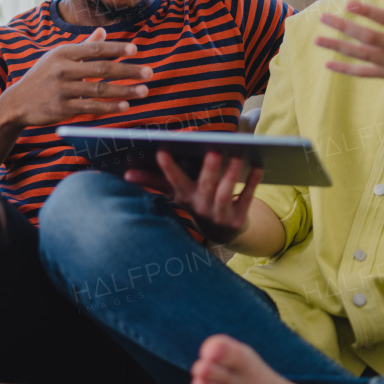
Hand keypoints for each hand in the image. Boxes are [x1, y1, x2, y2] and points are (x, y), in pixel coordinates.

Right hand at [0, 28, 152, 127]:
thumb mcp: (57, 57)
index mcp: (63, 53)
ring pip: (100, 89)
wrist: (17, 102)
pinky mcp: (62, 109)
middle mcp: (63, 69)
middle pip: (102, 69)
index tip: (135, 51)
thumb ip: (83, 46)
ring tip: (144, 91)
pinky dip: (110, 107)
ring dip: (125, 91)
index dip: (116, 49)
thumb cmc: (42, 77)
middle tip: (149, 73)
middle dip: (128, 71)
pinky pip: (91, 107)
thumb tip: (104, 31)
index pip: (95, 49)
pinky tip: (125, 106)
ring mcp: (62, 90)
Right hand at [126, 151, 262, 243]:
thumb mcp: (175, 194)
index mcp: (185, 197)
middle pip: (205, 188)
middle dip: (208, 171)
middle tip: (213, 151)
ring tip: (237, 156)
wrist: (222, 232)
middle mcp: (200, 207)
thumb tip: (126, 173)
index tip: (162, 151)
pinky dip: (252, 184)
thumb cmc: (196, 203)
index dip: (168, 169)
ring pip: (225, 194)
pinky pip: (246, 199)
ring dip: (231, 175)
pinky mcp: (238, 218)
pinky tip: (257, 168)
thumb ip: (153, 182)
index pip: (174, 182)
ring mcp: (220, 215)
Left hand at [314, 0, 383, 113]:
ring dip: (338, 47)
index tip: (349, 4)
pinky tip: (328, 63)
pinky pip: (364, 72)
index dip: (368, 12)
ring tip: (317, 40)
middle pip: (368, 37)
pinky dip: (346, 69)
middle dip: (344, 27)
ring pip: (362, 54)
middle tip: (323, 17)